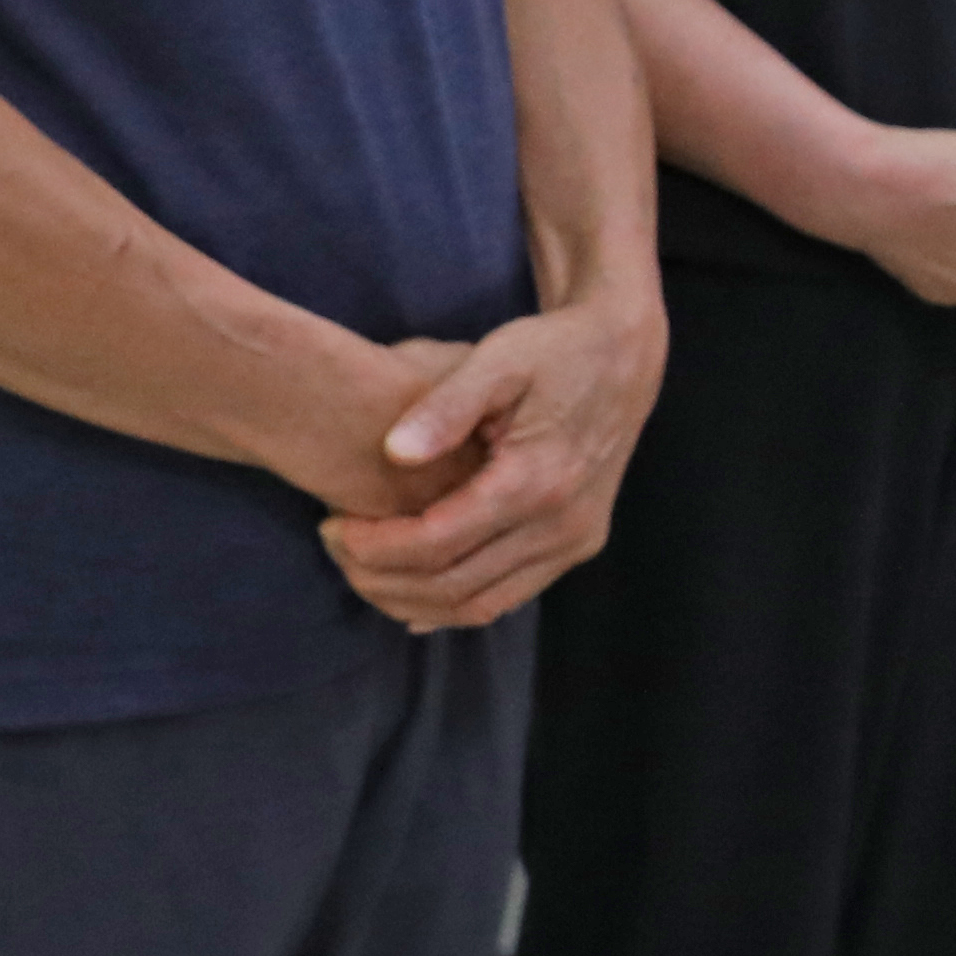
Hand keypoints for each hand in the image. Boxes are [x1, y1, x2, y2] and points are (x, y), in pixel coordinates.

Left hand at [321, 290, 666, 628]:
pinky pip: (506, 599)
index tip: (332, 526)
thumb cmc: (552, 350)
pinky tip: (408, 594)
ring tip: (363, 568)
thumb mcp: (498, 357)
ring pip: (479, 606)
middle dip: (381, 577)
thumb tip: (393, 452)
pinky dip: (451, 605)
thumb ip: (444, 406)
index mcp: (536, 480)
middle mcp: (561, 525)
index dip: (375, 547)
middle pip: (453, 585)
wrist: (624, 356)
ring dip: (411, 599)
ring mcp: (574, 543)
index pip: (438, 542)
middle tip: (335, 546)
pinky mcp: (577, 547)